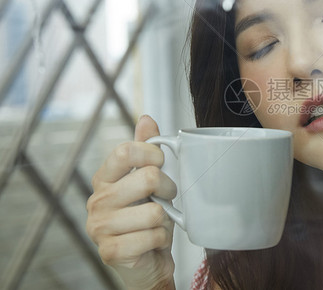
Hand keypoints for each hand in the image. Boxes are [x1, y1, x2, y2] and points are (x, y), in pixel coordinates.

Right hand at [86, 115, 176, 288]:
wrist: (146, 261)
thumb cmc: (147, 219)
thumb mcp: (148, 181)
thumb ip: (145, 150)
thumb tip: (146, 119)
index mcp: (104, 179)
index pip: (125, 151)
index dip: (152, 154)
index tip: (161, 163)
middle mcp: (97, 201)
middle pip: (147, 178)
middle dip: (168, 189)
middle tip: (166, 198)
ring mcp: (100, 227)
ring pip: (154, 212)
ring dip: (165, 219)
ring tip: (158, 222)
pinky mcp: (110, 251)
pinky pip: (153, 236)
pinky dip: (161, 239)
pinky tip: (152, 241)